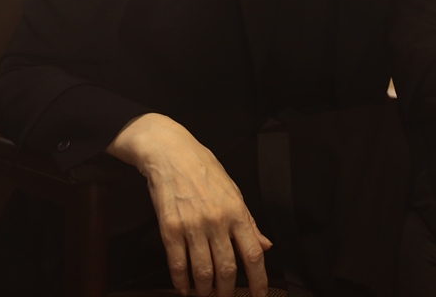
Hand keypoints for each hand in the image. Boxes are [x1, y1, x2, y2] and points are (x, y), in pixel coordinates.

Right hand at [106, 114, 271, 296]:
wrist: (171, 154)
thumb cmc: (204, 170)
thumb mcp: (234, 191)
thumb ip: (249, 222)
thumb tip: (265, 245)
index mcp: (237, 212)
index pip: (253, 254)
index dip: (258, 280)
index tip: (258, 295)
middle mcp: (217, 221)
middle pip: (227, 269)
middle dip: (227, 292)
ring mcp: (192, 226)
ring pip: (202, 272)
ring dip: (204, 290)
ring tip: (205, 294)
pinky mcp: (169, 228)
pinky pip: (177, 264)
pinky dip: (181, 282)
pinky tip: (184, 288)